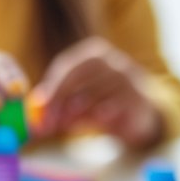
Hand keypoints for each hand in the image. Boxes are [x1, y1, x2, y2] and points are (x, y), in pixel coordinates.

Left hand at [30, 38, 163, 147]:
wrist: (143, 118)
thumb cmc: (106, 107)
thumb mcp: (79, 104)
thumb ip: (60, 106)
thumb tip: (36, 116)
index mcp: (94, 56)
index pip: (67, 65)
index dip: (52, 87)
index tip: (39, 107)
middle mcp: (113, 62)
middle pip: (83, 72)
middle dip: (62, 96)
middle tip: (50, 119)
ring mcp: (130, 78)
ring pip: (101, 88)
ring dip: (81, 107)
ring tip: (69, 124)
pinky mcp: (140, 98)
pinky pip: (119, 103)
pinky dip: (105, 113)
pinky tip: (97, 122)